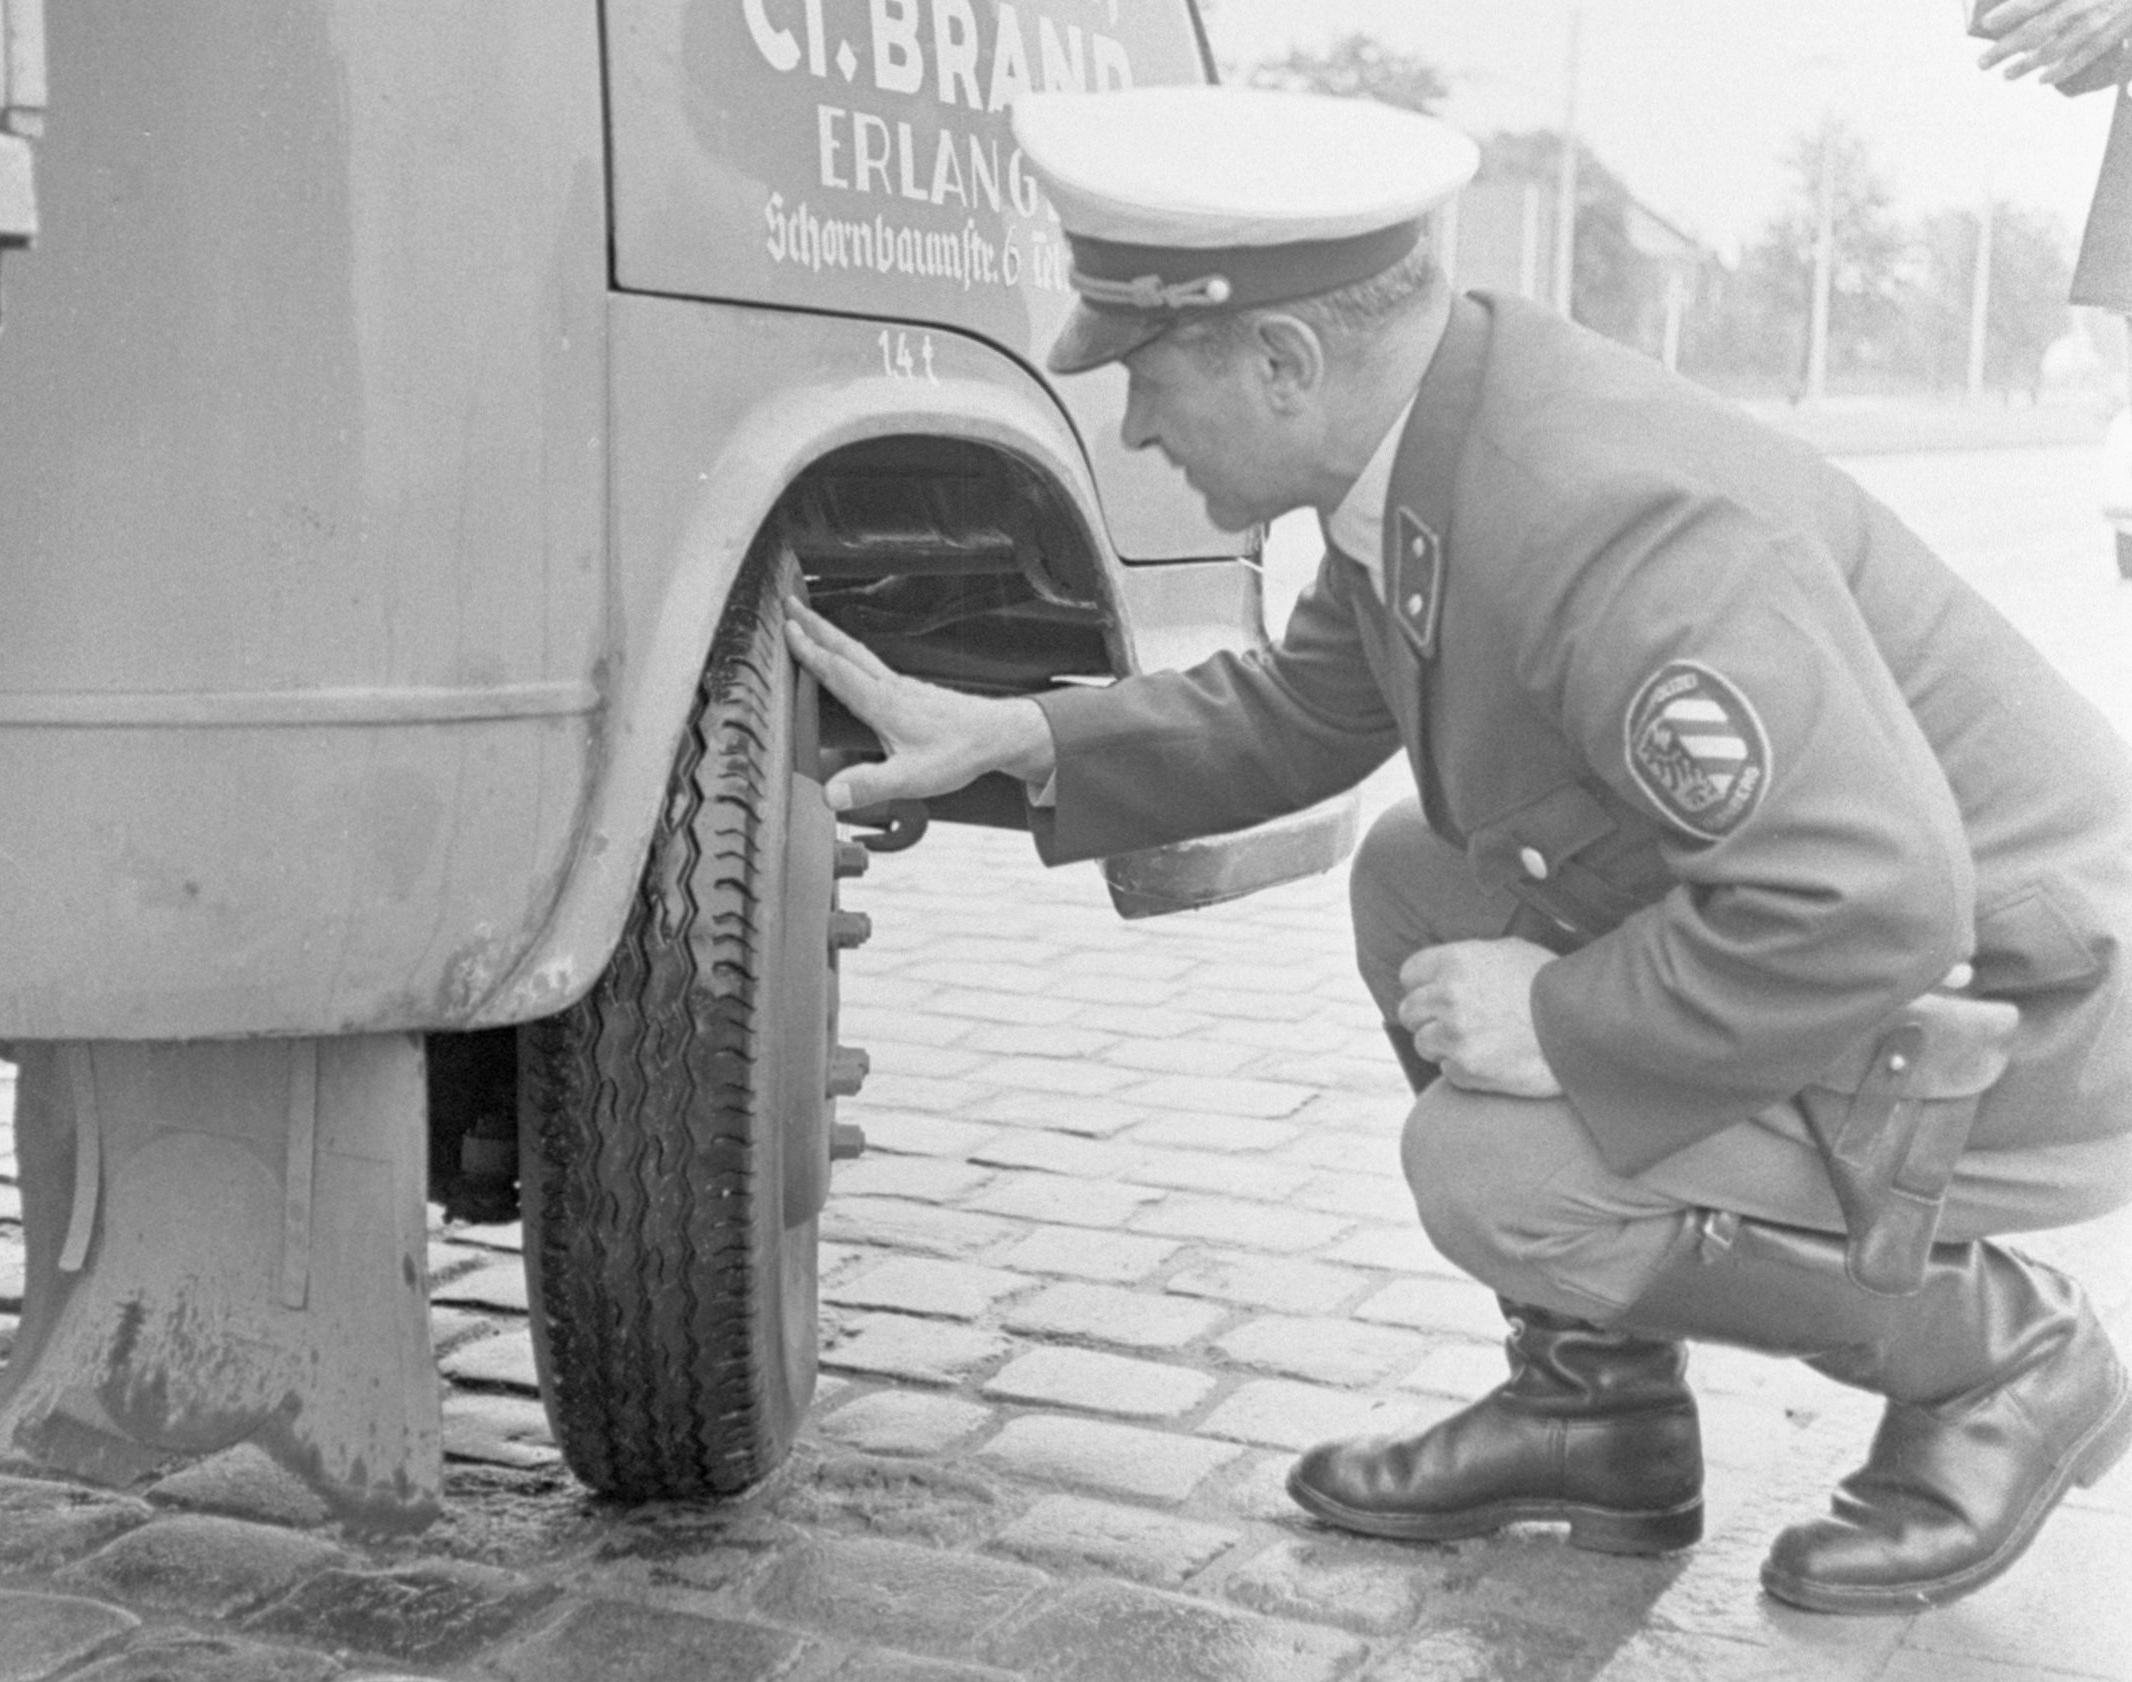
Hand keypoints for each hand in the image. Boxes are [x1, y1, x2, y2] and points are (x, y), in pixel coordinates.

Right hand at [783, 597, 1056, 812]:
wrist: (996, 735)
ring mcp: (900, 685)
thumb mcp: (913, 778)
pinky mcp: (909, 689)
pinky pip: (870, 662)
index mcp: (883, 703)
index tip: (785, 629)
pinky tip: (848, 657)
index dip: (810, 651)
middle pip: (844, 649)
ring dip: (829, 634)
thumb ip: (870, 785)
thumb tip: (830, 794)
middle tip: (787, 602)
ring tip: (808, 621)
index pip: (838, 671)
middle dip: (814, 625)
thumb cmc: (959, 754)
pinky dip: (849, 651)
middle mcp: (889, 687)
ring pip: (857, 652)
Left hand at [1395, 938, 1562, 1097]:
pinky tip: (1493, 1059)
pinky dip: (1465, 1069)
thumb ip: (1470, 959)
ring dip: (1444, 1045)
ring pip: (1423, 1043)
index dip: (1423, 984)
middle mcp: (1448, 996)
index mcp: (1456, 962)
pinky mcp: (1466, 1068)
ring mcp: (1455, 1035)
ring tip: (1479, 1041)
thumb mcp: (1511, 952)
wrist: (1584, 1027)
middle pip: (1409, 1010)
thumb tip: (1446, 970)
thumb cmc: (1552, 986)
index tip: (1436, 993)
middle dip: (1428, 1017)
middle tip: (1456, 1022)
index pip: (1410, 974)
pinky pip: (1447, 1071)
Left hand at [1975, 0, 2131, 84]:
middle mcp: (2085, 1)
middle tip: (1982, 63)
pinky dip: (2062, 70)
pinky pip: (2086, 55)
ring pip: (2058, 47)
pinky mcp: (2115, 32)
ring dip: (2028, 64)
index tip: (1986, 23)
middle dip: (2006, 48)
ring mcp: (2101, 18)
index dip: (2011, 11)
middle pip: (2038, 28)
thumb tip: (2019, 2)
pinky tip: (2043, 79)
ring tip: (2006, 75)